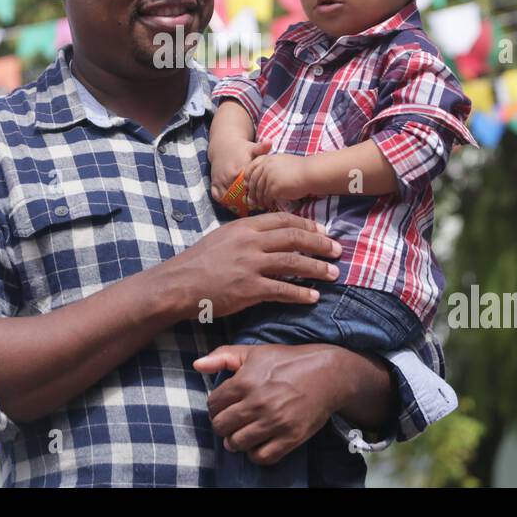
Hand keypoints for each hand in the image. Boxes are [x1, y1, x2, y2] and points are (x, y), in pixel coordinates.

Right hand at [155, 212, 341, 319]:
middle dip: (320, 243)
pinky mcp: (250, 289)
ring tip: (333, 273)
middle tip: (337, 250)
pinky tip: (313, 296)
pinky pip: (282, 290)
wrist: (180, 283)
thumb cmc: (199, 261)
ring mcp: (251, 265)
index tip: (322, 230)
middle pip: (295, 237)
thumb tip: (268, 234)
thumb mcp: (222, 236)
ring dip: (317, 268)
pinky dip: (301, 293)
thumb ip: (246, 233)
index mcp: (244, 226)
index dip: (307, 224)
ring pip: (294, 263)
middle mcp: (251, 242)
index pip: (283, 219)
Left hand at [193, 343, 341, 464]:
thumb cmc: (287, 361)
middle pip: (221, 426)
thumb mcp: (254, 352)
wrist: (327, 374)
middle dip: (222, 424)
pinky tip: (258, 443)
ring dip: (235, 441)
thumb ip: (222, 356)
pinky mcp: (290, 437)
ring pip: (237, 444)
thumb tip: (196, 365)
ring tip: (242, 433)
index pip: (212, 405)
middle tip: (232, 421)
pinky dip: (255, 454)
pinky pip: (261, 457)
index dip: (215, 406)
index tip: (224, 406)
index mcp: (244, 382)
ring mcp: (274, 422)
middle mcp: (257, 404)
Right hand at [210, 139, 270, 203]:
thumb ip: (261, 147)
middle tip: (255, 205)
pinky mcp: (214, 183)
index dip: (256, 195)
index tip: (262, 197)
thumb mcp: (252, 147)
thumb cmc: (242, 148)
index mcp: (241, 170)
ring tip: (245, 206)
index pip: (251, 188)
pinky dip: (225, 202)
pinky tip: (233, 203)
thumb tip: (270, 142)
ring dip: (236, 204)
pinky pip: (218, 197)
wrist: (223, 145)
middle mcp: (229, 176)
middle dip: (248, 202)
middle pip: (240, 196)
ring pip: (229, 199)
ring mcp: (221, 181)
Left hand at [245, 153, 309, 210]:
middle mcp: (266, 167)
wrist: (311, 173)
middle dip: (252, 192)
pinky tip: (269, 205)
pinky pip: (266, 197)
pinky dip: (266, 202)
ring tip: (262, 204)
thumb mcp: (282, 161)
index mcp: (267, 159)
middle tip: (253, 199)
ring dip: (259, 199)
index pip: (250, 168)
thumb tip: (262, 178)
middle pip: (253, 181)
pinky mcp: (274, 187)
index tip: (249, 185)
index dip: (248, 178)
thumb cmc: (300, 169)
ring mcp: (269, 177)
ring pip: (259, 191)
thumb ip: (271, 167)